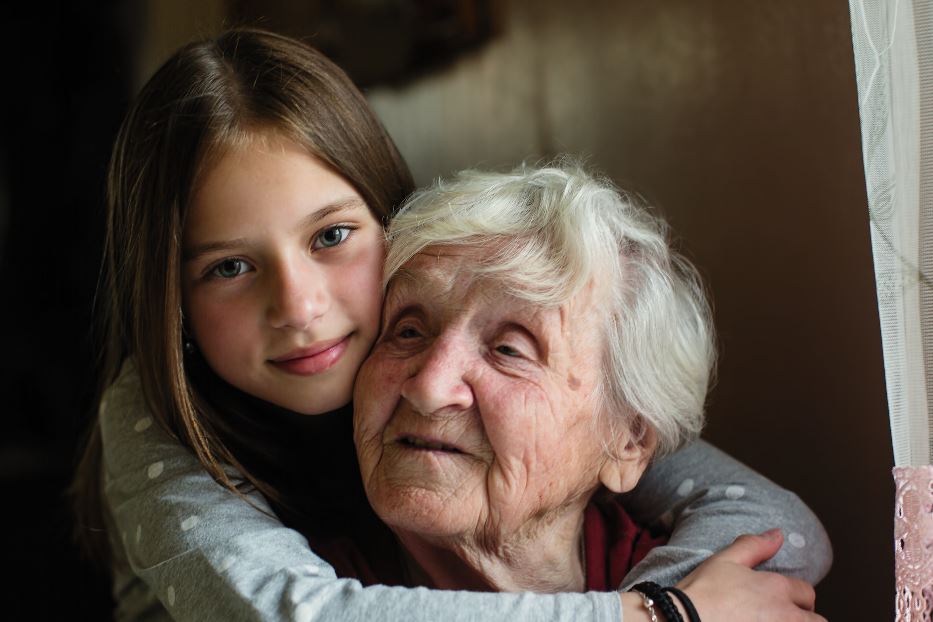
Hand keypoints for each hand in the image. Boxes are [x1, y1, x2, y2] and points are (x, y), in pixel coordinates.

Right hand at [674, 529, 827, 621]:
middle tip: (780, 617)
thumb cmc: (701, 593)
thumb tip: (777, 534)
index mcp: (776, 588)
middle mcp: (784, 615)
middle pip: (816, 621)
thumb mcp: (724, 560)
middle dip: (804, 619)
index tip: (781, 602)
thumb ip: (754, 546)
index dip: (796, 596)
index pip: (806, 592)